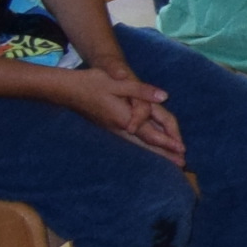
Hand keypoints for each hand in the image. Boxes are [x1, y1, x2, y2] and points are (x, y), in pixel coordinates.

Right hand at [60, 63, 179, 158]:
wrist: (65, 89)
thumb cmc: (91, 83)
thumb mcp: (117, 83)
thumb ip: (141, 90)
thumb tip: (164, 96)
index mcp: (124, 117)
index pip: (150, 134)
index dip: (167, 142)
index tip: (181, 150)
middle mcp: (119, 127)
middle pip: (146, 144)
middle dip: (165, 153)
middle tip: (181, 163)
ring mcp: (112, 128)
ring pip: (138, 144)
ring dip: (155, 152)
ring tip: (170, 160)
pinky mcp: (108, 126)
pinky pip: (131, 140)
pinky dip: (144, 146)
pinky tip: (148, 148)